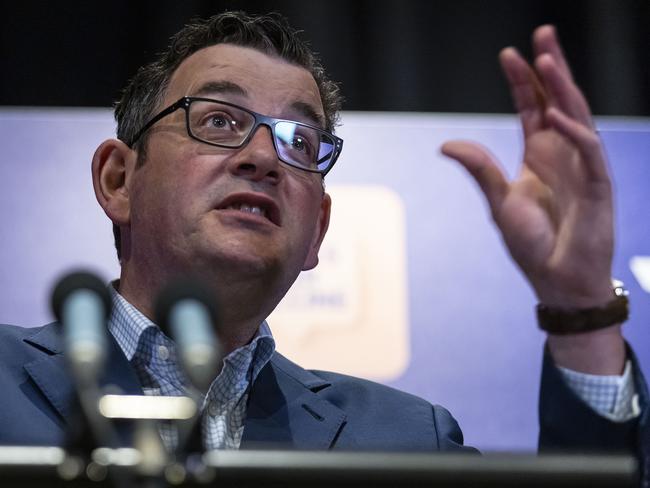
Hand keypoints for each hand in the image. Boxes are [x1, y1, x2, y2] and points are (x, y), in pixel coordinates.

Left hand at [441, 25, 624, 373]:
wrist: (556, 281)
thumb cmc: (532, 244)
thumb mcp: (499, 201)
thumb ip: (480, 169)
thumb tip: (446, 143)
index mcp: (539, 155)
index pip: (532, 108)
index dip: (522, 81)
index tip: (507, 54)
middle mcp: (562, 154)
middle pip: (558, 100)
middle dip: (550, 67)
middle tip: (542, 32)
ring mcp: (582, 167)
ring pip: (576, 115)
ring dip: (562, 87)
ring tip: (546, 57)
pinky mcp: (598, 185)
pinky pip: (588, 151)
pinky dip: (572, 131)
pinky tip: (553, 113)